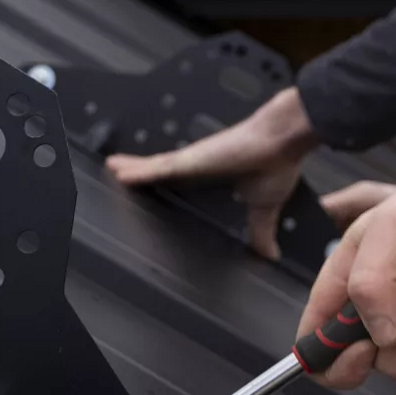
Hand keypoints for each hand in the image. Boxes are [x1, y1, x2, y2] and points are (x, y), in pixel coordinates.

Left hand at [106, 86, 318, 258]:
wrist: (284, 139)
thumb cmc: (277, 162)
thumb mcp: (264, 206)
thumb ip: (260, 230)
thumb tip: (269, 255)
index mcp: (213, 176)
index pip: (182, 184)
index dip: (165, 187)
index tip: (151, 194)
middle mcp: (198, 166)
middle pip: (161, 173)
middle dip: (140, 175)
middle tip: (118, 179)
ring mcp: (191, 161)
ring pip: (153, 168)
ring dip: (132, 171)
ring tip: (111, 170)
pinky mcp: (189, 159)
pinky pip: (156, 167)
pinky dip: (137, 171)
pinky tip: (118, 172)